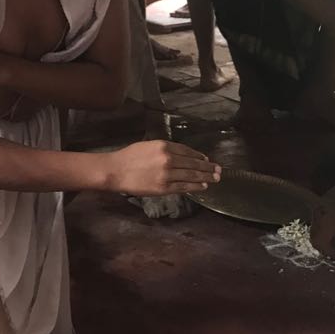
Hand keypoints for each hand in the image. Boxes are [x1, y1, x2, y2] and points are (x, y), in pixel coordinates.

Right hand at [105, 140, 220, 195]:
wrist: (116, 170)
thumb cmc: (128, 156)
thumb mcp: (147, 146)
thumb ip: (164, 150)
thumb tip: (180, 156)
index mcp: (163, 146)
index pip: (187, 151)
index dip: (199, 156)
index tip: (207, 159)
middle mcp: (168, 159)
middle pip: (193, 163)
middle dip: (207, 167)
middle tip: (218, 170)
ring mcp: (167, 174)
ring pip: (191, 175)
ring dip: (205, 177)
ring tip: (215, 178)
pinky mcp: (164, 187)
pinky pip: (183, 186)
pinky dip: (195, 186)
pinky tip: (203, 186)